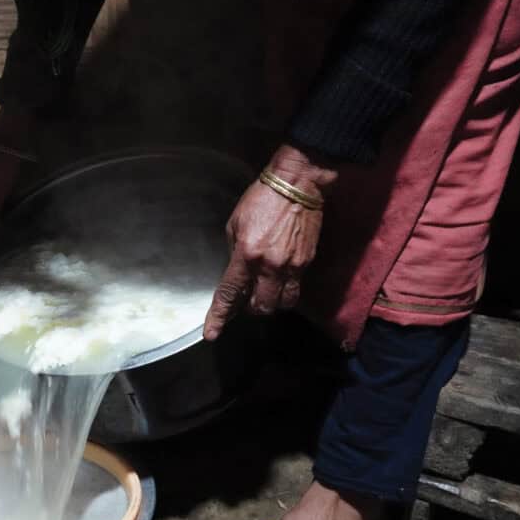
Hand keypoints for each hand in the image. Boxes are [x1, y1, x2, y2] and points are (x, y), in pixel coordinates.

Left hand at [203, 145, 335, 339]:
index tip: (212, 334)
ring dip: (270, 304)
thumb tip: (237, 272)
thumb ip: (234, 252)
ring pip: (281, 304)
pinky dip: (284, 292)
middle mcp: (270, 266)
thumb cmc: (262, 199)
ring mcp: (292, 266)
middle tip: (245, 301)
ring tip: (263, 294)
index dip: (219, 317)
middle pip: (260, 307)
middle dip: (250, 309)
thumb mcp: (235, 224)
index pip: (229, 294)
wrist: (297, 185)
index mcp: (247, 255)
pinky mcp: (307, 262)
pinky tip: (278, 281)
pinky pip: (295, 289)